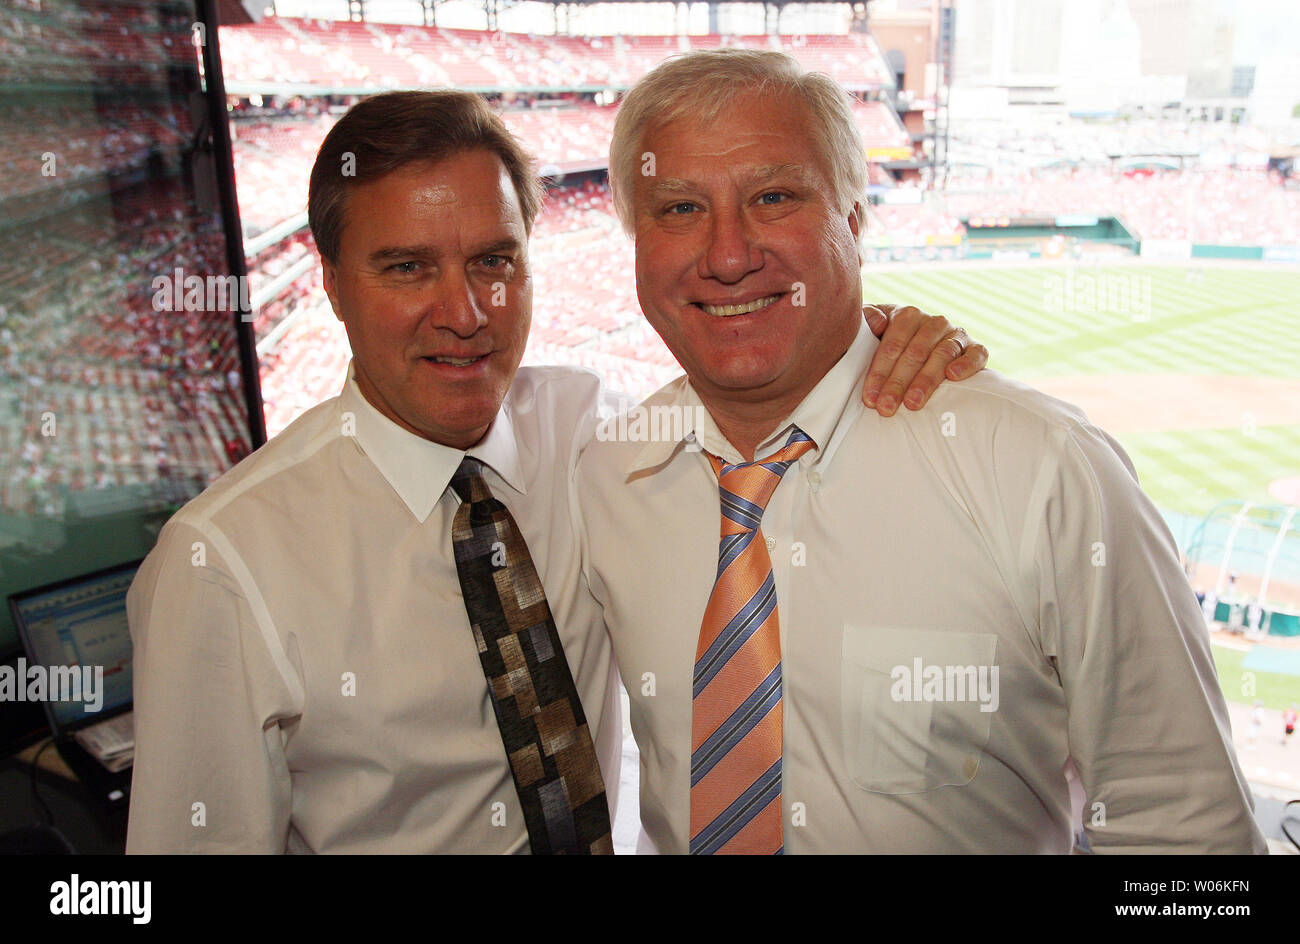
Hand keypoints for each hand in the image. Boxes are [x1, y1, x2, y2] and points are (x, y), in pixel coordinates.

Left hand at [861, 304, 987, 415]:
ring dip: (926, 381)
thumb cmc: (894, 344)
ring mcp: (956, 335)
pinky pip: (976, 354)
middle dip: (898, 383)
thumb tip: (876, 322)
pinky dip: (966, 364)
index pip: (892, 345)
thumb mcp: (874, 331)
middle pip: (915, 353)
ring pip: (942, 355)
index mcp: (908, 316)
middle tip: (886, 407)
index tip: (870, 397)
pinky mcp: (976, 348)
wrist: (927, 347)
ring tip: (912, 403)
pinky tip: (953, 376)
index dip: (879, 372)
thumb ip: (868, 319)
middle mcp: (934, 322)